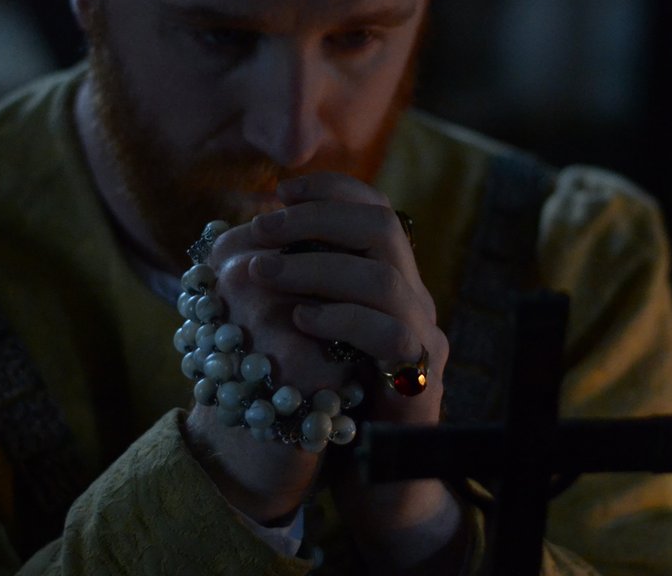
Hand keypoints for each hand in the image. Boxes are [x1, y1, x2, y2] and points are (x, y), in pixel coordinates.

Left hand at [183, 173, 466, 570]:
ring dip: (315, 265)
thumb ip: (299, 292)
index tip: (280, 188)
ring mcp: (425, 339)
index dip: (331, 189)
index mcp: (390, 282)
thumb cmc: (337, 405)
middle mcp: (415, 301)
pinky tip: (299, 320)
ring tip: (262, 273)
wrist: (383, 484)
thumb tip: (247, 246)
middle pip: (383, 228)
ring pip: (385, 277)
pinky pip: (390, 335)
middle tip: (259, 228)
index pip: (375, 210)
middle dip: (315, 219)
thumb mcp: (314, 337)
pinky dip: (340, 318)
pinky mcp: (421, 382)